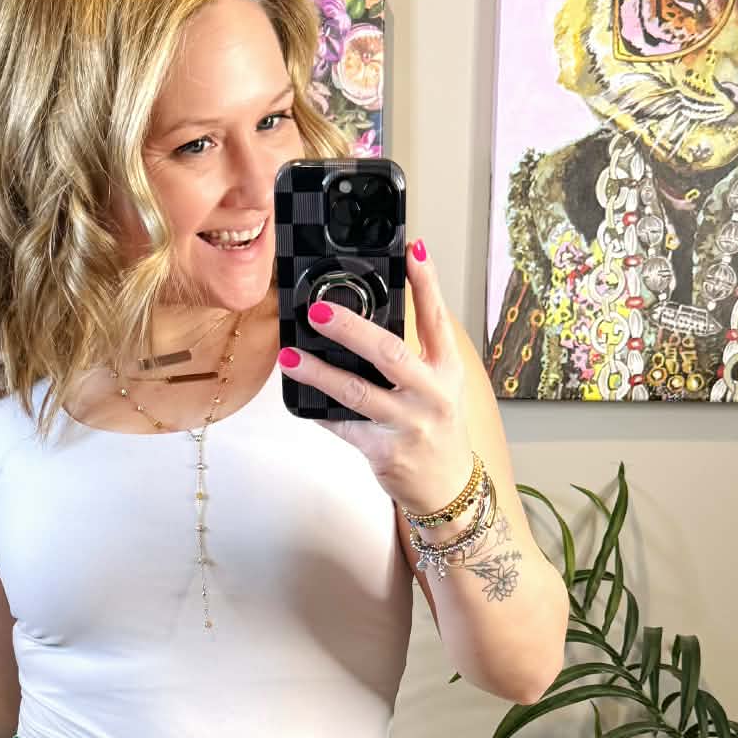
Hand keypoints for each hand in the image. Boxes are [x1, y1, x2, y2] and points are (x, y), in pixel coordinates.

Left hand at [277, 238, 472, 517]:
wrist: (447, 487)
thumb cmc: (436, 427)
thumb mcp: (439, 383)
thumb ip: (414, 351)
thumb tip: (368, 313)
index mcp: (447, 369)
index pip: (436, 318)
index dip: (426, 282)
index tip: (411, 250)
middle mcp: (431, 394)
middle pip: (390, 353)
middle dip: (352, 330)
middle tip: (318, 311)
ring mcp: (408, 424)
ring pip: (358, 394)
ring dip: (320, 373)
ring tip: (291, 356)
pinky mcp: (385, 451)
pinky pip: (344, 427)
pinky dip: (319, 410)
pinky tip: (299, 397)